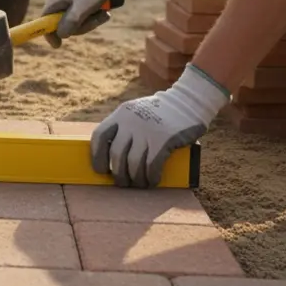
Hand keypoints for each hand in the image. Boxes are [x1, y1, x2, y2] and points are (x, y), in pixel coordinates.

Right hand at [41, 0, 134, 46]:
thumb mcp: (82, 9)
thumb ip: (69, 24)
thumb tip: (61, 35)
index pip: (45, 21)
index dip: (50, 34)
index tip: (58, 46)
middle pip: (63, 22)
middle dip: (81, 26)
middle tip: (97, 21)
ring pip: (76, 18)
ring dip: (91, 20)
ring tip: (105, 14)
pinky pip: (83, 11)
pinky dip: (93, 13)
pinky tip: (105, 10)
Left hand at [90, 64, 229, 187]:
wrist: (188, 101)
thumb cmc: (161, 113)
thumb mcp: (136, 112)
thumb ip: (124, 127)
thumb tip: (113, 158)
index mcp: (121, 114)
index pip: (99, 136)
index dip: (96, 156)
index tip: (100, 170)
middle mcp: (130, 122)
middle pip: (116, 155)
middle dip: (118, 174)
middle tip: (123, 183)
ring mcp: (147, 131)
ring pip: (133, 163)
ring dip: (135, 179)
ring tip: (139, 184)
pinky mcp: (164, 140)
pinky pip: (151, 165)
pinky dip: (150, 177)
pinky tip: (153, 181)